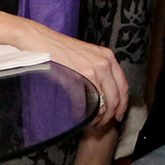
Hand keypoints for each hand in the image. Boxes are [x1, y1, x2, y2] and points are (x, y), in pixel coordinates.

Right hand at [5, 17, 128, 125]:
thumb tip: (104, 92)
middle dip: (110, 116)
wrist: (41, 40)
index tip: (118, 114)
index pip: (123, 86)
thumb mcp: (87, 55)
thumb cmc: (60, 48)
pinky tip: (80, 117)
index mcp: (108, 57)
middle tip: (103, 125)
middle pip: (115, 98)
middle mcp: (104, 63)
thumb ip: (99, 70)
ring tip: (92, 124)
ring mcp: (93, 70)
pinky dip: (85, 114)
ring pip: (103, 103)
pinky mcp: (80, 77)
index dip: (122, 105)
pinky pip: (88, 103)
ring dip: (98, 118)